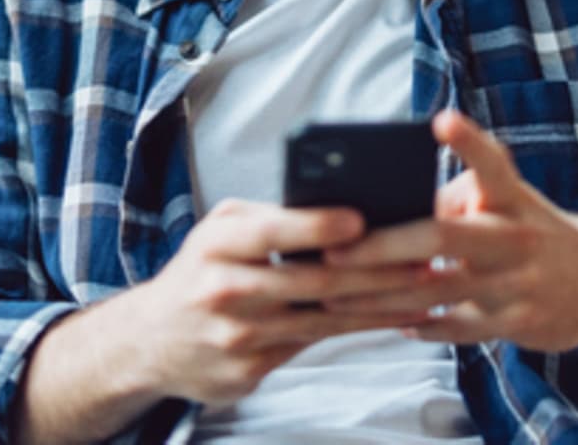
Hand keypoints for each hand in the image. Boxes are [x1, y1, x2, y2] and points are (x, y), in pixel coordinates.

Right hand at [120, 198, 457, 405]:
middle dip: (376, 272)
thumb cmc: (200, 271)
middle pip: (312, 283)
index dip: (316, 226)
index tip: (361, 219)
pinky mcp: (249, 371)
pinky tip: (396, 320)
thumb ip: (269, 219)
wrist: (149, 341)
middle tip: (426, 259)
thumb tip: (339, 205)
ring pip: (324, 320)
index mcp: (216, 245)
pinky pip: (315, 346)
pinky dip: (360, 331)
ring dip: (382, 306)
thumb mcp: (219, 231)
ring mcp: (238, 337)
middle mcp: (224, 291)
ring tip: (427, 292)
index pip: (271, 233)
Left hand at [322, 110, 577, 352]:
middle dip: (382, 246)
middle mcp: (517, 236)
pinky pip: (456, 328)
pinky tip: (385, 321)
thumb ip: (452, 199)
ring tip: (335, 295)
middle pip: (443, 235)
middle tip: (334, 250)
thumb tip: (383, 210)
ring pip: (438, 290)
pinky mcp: (518, 322)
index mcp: (510, 197)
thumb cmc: (528, 230)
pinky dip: (419, 325)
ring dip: (381, 296)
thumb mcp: (505, 200)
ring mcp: (519, 283)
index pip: (491, 162)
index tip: (441, 121)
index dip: (468, 142)